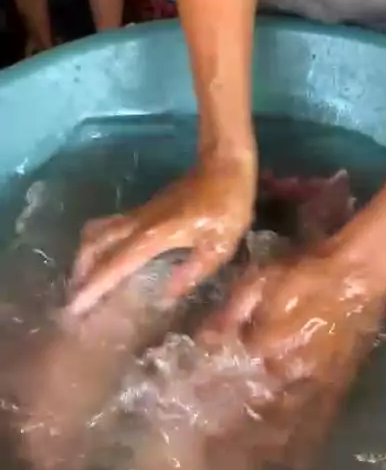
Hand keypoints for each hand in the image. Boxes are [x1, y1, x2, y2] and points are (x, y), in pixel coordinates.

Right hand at [67, 151, 256, 318]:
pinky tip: (107, 261)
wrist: (224, 163)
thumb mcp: (220, 245)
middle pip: (96, 242)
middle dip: (81, 270)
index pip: (116, 263)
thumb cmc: (227, 204)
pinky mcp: (145, 209)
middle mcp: (140, 223)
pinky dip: (100, 245)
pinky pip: (111, 227)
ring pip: (99, 231)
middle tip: (74, 297)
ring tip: (84, 280)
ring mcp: (140, 213)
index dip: (95, 285)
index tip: (76, 306)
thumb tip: (163, 297)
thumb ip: (191, 272)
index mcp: (156, 234)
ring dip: (86, 255)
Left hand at [201, 235, 385, 460]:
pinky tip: (292, 461)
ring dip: (263, 451)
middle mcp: (290, 376)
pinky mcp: (339, 385)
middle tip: (210, 461)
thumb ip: (227, 317)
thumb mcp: (255, 283)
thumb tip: (201, 345)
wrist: (358, 272)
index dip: (205, 406)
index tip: (185, 422)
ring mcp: (317, 385)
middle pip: (255, 417)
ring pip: (286, 428)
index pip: (227, 387)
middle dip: (231, 440)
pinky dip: (303, 444)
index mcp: (266, 350)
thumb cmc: (302, 272)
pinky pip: (319, 423)